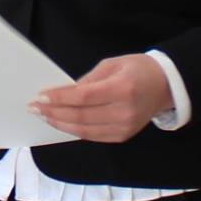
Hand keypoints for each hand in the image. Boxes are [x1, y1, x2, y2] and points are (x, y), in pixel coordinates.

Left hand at [30, 54, 171, 143]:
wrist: (166, 86)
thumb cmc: (137, 69)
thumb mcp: (112, 64)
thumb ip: (87, 80)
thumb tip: (63, 92)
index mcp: (122, 89)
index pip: (84, 97)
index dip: (59, 98)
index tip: (40, 96)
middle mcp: (124, 112)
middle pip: (81, 117)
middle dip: (54, 112)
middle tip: (34, 108)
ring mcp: (124, 128)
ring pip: (84, 131)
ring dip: (60, 124)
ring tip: (43, 116)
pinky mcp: (122, 136)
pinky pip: (93, 136)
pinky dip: (74, 130)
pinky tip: (61, 122)